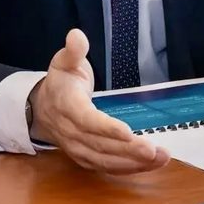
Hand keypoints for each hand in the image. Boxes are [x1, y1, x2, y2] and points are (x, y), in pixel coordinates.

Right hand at [28, 28, 169, 173]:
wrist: (43, 108)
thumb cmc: (61, 82)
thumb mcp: (64, 61)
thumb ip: (73, 50)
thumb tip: (76, 35)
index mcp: (67, 105)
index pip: (87, 120)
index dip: (107, 128)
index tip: (128, 132)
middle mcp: (71, 131)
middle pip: (100, 145)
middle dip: (128, 150)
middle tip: (154, 150)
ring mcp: (78, 148)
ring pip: (105, 160)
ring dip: (133, 162)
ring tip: (161, 158)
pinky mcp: (86, 158)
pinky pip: (107, 167)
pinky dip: (128, 168)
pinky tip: (150, 165)